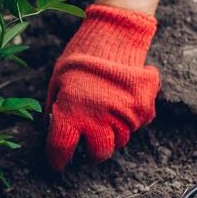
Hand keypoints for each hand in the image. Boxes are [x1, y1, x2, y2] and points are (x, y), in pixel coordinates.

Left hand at [45, 4, 159, 170]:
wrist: (113, 34)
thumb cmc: (80, 57)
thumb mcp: (57, 82)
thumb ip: (55, 109)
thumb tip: (53, 129)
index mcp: (71, 112)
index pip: (62, 149)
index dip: (58, 160)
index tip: (58, 164)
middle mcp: (99, 119)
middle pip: (99, 153)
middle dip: (92, 152)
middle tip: (88, 141)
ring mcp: (124, 115)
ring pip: (120, 140)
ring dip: (111, 134)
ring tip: (105, 115)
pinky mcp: (143, 109)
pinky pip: (137, 125)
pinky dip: (129, 120)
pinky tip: (121, 102)